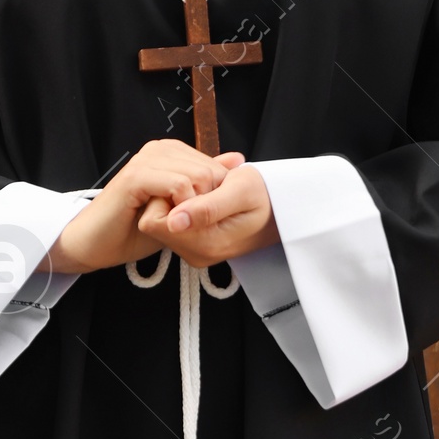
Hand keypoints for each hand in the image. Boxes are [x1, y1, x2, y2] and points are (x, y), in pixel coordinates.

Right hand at [46, 140, 242, 274]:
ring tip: (176, 224)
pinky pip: (179, 186)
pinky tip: (172, 222)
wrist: (97, 243)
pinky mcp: (136, 176)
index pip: (216, 167)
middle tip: (187, 225)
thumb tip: (238, 159)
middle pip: (211, 171)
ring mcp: (146, 160)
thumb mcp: (180, 208)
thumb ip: (207, 183)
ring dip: (194, 208)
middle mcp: (159, 149)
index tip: (198, 219)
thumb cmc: (136, 228)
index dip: (216, 197)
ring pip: (198, 177)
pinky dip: (183, 208)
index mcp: (170, 152)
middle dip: (207, 203)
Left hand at [135, 163, 277, 268]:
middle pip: (155, 222)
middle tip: (204, 188)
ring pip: (163, 221)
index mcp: (204, 244)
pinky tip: (206, 198)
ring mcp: (196, 251)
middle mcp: (196, 253)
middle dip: (171, 199)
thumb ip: (207, 207)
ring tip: (208, 192)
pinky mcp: (197, 244)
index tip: (192, 184)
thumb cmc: (266, 193)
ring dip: (178, 202)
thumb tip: (174, 221)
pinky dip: (184, 207)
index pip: (153, 221)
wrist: (285, 208)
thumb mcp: (241, 190)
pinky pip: (174, 223)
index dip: (165, 196)